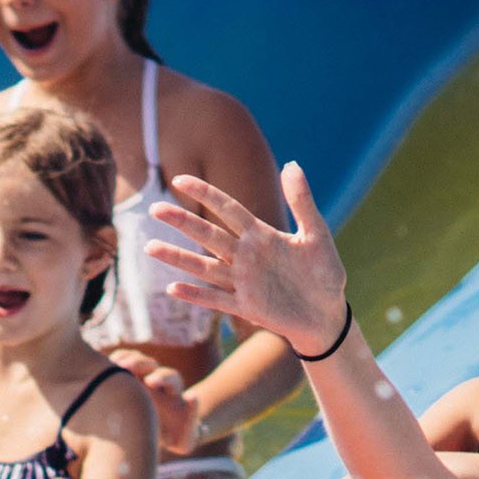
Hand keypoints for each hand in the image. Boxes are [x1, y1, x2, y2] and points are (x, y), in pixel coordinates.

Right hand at [107, 343, 200, 434]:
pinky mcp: (128, 381)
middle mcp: (158, 382)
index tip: (151, 382)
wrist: (165, 434)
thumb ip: (192, 420)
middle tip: (127, 368)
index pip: (171, 378)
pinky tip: (102, 365)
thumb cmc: (176, 437)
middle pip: (153, 366)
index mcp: (173, 394)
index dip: (162, 378)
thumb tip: (190, 395)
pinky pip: (122, 364)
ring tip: (111, 364)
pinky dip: (114, 361)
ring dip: (126, 359)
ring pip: (137, 361)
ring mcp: (142, 379)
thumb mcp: (186, 438)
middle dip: (141, 364)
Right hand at [148, 165, 350, 358]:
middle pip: (208, 236)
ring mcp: (243, 283)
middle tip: (155, 208)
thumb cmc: (324, 274)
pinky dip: (196, 296)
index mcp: (261, 235)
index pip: (228, 209)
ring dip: (178, 258)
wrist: (328, 314)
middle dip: (182, 222)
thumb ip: (302, 202)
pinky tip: (173, 288)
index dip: (205, 194)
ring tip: (150, 248)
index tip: (180, 179)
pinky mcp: (246, 308)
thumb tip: (292, 164)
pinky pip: (216, 300)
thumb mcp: (316, 234)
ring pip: (204, 267)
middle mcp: (246, 257)